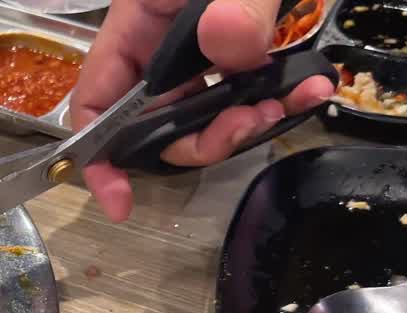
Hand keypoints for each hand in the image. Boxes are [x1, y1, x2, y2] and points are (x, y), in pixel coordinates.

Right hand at [69, 0, 334, 220]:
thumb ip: (239, 3)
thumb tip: (228, 46)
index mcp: (138, 17)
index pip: (96, 98)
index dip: (100, 154)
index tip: (119, 198)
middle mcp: (163, 41)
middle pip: (156, 122)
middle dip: (202, 138)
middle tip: (251, 125)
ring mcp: (203, 48)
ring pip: (206, 115)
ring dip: (248, 122)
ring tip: (293, 99)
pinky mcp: (243, 49)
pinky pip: (248, 94)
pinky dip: (280, 99)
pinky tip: (311, 86)